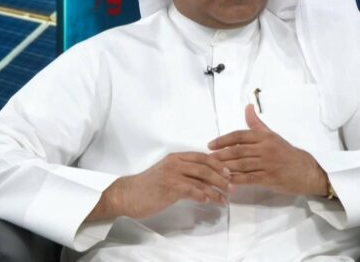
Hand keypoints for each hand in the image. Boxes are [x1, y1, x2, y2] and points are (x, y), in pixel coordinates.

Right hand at [87, 152, 230, 221]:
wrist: (128, 195)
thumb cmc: (149, 186)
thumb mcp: (168, 173)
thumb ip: (184, 171)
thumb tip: (205, 178)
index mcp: (176, 157)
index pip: (203, 157)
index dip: (218, 164)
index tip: (229, 173)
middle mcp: (176, 163)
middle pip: (205, 167)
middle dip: (221, 177)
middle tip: (231, 187)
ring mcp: (172, 174)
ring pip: (201, 179)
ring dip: (215, 190)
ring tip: (224, 199)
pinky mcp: (169, 187)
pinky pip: (191, 190)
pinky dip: (202, 196)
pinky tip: (209, 201)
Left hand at [208, 104, 328, 195]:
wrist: (306, 170)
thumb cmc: (286, 152)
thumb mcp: (272, 135)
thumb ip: (257, 124)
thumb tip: (247, 107)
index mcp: (265, 137)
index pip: (240, 135)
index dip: (223, 140)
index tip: (210, 145)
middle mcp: (265, 148)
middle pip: (238, 150)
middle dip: (220, 155)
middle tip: (206, 158)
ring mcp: (267, 164)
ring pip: (241, 165)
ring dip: (225, 167)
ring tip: (211, 170)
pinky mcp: (269, 178)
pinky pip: (249, 178)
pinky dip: (236, 180)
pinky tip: (226, 181)